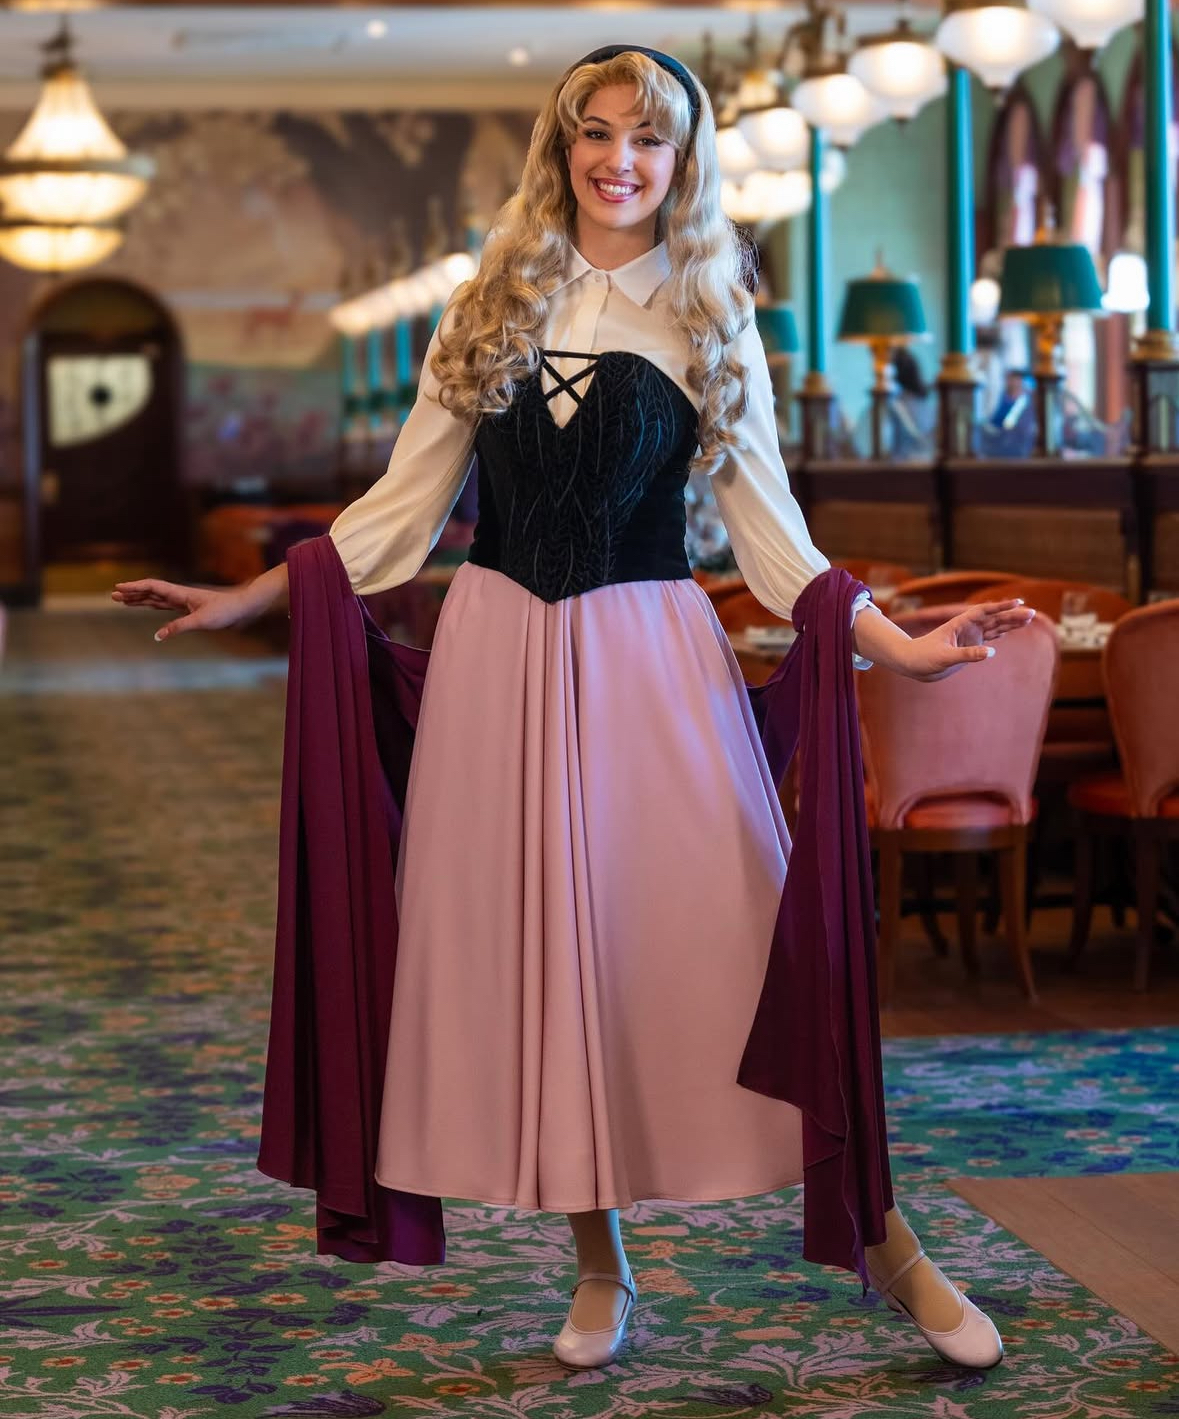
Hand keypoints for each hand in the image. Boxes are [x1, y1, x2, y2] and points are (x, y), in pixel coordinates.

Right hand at [110, 578, 259, 641]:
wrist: (242, 608)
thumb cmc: (225, 612)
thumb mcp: (201, 621)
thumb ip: (178, 627)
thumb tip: (157, 636)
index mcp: (180, 593)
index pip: (152, 586)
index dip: (134, 587)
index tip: (118, 588)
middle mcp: (180, 595)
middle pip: (150, 591)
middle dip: (132, 593)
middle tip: (112, 595)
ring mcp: (184, 601)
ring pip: (156, 598)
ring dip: (140, 599)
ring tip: (123, 601)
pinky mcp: (189, 608)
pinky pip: (166, 606)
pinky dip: (154, 605)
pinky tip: (147, 606)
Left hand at [898, 599, 1036, 680]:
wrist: (911, 663)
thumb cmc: (923, 657)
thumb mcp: (944, 657)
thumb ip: (967, 654)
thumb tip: (991, 652)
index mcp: (959, 624)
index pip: (984, 611)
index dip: (1001, 606)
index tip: (1018, 603)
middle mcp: (966, 628)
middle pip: (993, 618)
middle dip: (1012, 615)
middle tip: (1032, 613)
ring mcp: (968, 637)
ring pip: (993, 627)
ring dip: (1010, 623)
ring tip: (1028, 619)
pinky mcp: (968, 647)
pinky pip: (987, 638)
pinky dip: (999, 634)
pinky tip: (1008, 631)